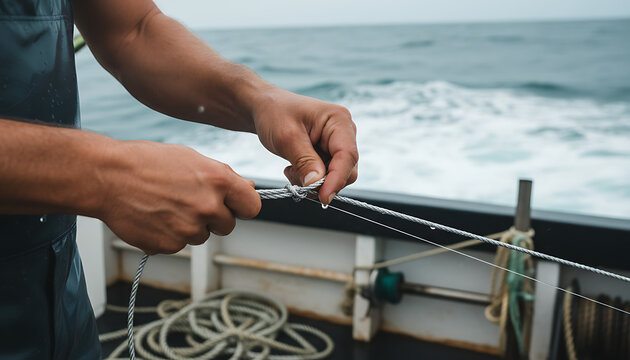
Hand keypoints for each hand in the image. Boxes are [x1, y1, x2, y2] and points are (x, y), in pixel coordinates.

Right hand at [97, 140, 260, 253]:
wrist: (107, 176)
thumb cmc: (148, 162)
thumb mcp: (192, 158)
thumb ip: (222, 177)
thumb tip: (247, 189)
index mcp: (219, 180)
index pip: (252, 207)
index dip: (243, 207)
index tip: (234, 206)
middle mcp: (208, 206)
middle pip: (228, 225)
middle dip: (214, 217)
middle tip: (188, 201)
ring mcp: (189, 228)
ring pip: (202, 235)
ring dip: (190, 226)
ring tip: (166, 205)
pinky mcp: (170, 245)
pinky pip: (179, 244)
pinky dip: (169, 234)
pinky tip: (154, 216)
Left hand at [251, 88, 357, 203]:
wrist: (265, 108)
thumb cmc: (275, 114)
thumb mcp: (286, 137)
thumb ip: (304, 162)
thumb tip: (317, 185)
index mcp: (339, 120)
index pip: (347, 155)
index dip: (337, 179)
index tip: (323, 198)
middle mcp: (344, 132)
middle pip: (347, 169)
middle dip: (323, 182)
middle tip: (295, 180)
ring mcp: (338, 144)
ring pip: (336, 176)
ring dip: (313, 181)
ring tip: (291, 169)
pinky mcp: (330, 154)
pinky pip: (327, 176)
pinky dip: (310, 179)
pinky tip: (294, 167)